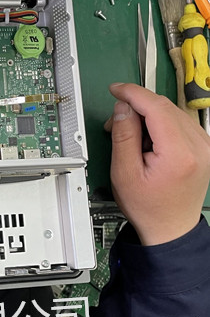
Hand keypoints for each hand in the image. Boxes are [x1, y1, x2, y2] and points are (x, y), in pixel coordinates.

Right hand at [105, 83, 209, 245]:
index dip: (133, 94)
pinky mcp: (203, 146)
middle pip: (164, 107)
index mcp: (179, 153)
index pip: (156, 107)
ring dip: (147, 116)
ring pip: (172, 112)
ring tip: (130, 138)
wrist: (169, 227)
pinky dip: (159, 124)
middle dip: (136, 107)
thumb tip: (123, 109)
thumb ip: (123, 136)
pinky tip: (147, 141)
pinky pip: (179, 122)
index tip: (116, 89)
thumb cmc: (148, 207)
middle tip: (115, 123)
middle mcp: (198, 146)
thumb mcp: (124, 173)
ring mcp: (204, 145)